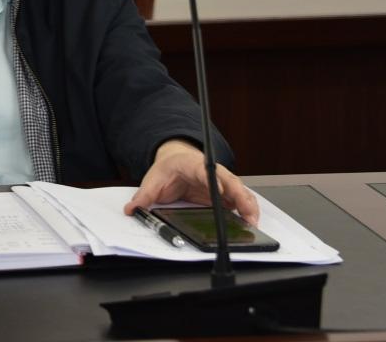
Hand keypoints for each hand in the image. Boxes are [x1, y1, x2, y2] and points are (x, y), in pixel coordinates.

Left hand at [122, 139, 259, 224]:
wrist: (176, 162)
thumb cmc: (168, 169)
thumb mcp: (153, 180)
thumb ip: (143, 195)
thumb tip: (131, 209)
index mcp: (194, 165)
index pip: (207, 172)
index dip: (216, 183)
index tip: (222, 193)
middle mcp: (211, 173)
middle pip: (231, 182)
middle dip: (241, 197)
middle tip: (248, 214)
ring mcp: (220, 183)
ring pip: (239, 192)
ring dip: (248, 206)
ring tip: (253, 223)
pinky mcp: (224, 195)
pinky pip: (238, 201)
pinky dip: (246, 211)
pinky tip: (250, 224)